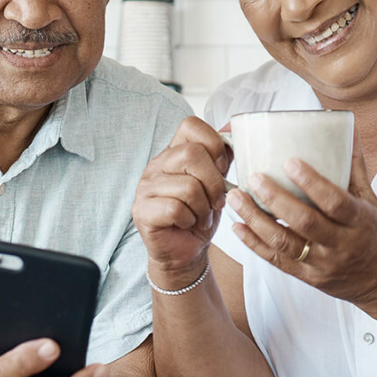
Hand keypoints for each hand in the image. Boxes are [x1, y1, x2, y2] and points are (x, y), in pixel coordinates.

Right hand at [132, 116, 229, 285]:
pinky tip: (188, 223)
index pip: (191, 125)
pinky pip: (175, 209)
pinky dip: (190, 220)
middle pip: (192, 154)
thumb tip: (234, 128)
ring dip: (204, 206)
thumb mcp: (216, 182)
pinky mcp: (142, 210)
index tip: (222, 167)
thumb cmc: (201, 215)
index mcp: (174, 151)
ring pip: (188, 186)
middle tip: (216, 200)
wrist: (185, 251)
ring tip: (202, 215)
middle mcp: (157, 164)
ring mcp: (146, 187)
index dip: (213, 143)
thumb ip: (221, 157)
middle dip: (214, 182)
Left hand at [226, 128, 376, 313]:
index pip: (335, 201)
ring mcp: (323, 264)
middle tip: (253, 178)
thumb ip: (355, 167)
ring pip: (285, 243)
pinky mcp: (308, 277)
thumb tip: (349, 129)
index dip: (312, 182)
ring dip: (256, 220)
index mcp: (360, 222)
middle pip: (305, 222)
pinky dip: (254, 243)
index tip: (289, 162)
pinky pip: (277, 261)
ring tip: (236, 197)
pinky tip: (238, 226)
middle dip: (275, 199)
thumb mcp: (372, 202)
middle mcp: (341, 245)